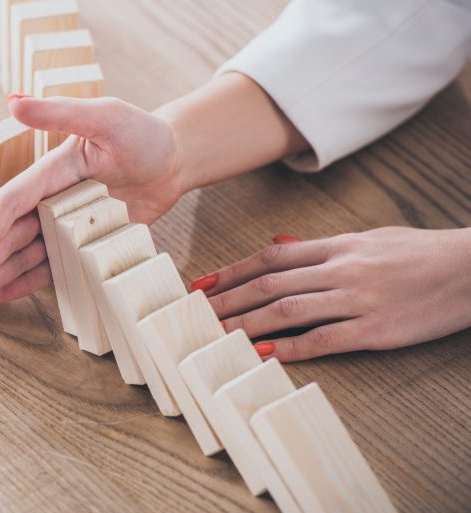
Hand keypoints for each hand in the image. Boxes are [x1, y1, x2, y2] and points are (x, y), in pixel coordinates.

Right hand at [0, 95, 181, 303]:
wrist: (172, 160)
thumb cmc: (142, 134)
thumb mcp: (105, 115)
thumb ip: (60, 113)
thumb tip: (14, 101)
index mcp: (49, 172)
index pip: (10, 204)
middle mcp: (49, 201)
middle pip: (6, 235)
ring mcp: (63, 225)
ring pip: (20, 256)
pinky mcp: (80, 244)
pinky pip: (47, 268)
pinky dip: (22, 282)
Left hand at [193, 227, 470, 361]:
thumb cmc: (419, 253)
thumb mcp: (368, 238)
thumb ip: (319, 246)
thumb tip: (277, 247)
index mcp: (336, 246)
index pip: (270, 258)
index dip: (232, 271)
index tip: (203, 284)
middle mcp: (340, 270)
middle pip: (269, 285)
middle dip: (227, 300)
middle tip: (194, 314)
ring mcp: (356, 299)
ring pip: (287, 312)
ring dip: (245, 323)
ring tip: (214, 335)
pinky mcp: (375, 329)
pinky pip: (322, 339)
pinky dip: (288, 348)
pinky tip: (262, 354)